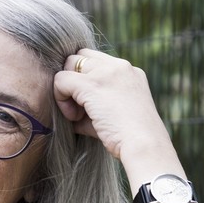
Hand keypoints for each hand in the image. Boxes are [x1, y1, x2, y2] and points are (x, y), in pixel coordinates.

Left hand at [53, 49, 173, 162]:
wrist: (143, 145)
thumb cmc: (130, 139)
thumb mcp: (116, 114)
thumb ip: (96, 105)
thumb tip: (72, 112)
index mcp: (130, 72)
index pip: (96, 60)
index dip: (84, 79)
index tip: (87, 104)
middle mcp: (120, 67)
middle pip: (80, 57)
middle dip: (73, 80)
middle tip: (79, 109)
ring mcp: (106, 73)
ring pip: (68, 64)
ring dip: (66, 89)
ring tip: (76, 115)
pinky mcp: (92, 84)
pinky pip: (61, 80)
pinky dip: (60, 99)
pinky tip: (73, 118)